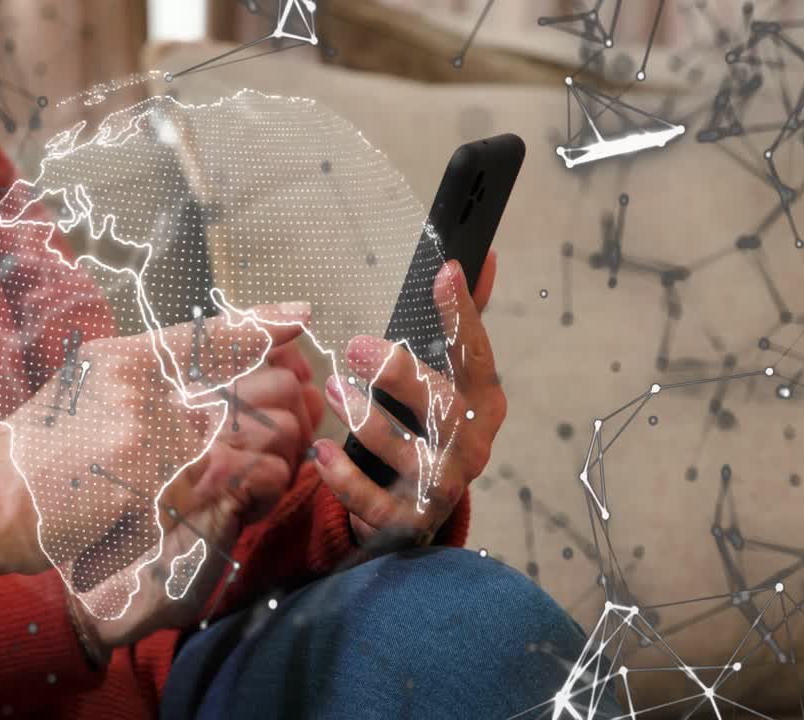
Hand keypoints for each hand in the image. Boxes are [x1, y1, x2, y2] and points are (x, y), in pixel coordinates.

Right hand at [69, 331, 322, 657]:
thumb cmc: (34, 451)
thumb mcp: (83, 388)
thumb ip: (140, 376)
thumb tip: (196, 370)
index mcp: (123, 360)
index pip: (207, 332)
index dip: (261, 323)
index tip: (301, 316)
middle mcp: (141, 390)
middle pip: (246, 380)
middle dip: (284, 393)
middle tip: (297, 408)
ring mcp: (151, 440)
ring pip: (252, 430)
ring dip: (279, 440)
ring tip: (285, 450)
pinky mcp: (160, 492)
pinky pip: (239, 479)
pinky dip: (264, 481)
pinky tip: (268, 486)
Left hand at [311, 251, 504, 550]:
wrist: (415, 510)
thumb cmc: (426, 429)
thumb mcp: (445, 375)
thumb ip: (459, 322)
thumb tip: (478, 257)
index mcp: (483, 404)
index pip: (477, 356)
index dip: (464, 316)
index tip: (444, 272)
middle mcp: (471, 446)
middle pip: (445, 408)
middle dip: (402, 374)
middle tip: (356, 346)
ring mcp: (442, 487)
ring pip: (412, 456)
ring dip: (369, 421)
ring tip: (335, 390)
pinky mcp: (409, 520)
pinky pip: (377, 503)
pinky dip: (346, 480)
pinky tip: (321, 452)